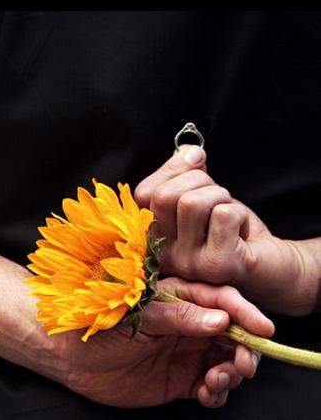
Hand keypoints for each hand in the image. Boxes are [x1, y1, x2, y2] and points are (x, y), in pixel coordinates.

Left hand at [54, 277, 273, 408]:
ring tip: (215, 381)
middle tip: (241, 366)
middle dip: (245, 351)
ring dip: (232, 374)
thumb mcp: (140, 315)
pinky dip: (218, 393)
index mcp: (183, 300)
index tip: (263, 330)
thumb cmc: (99, 325)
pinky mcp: (181, 380)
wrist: (69, 357)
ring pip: (228, 363)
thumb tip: (222, 320)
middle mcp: (191, 326)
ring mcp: (187, 354)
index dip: (248, 315)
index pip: (225, 302)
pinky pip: (211, 387)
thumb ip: (180, 317)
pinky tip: (207, 394)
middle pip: (235, 336)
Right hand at [132, 145, 316, 315]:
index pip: (144, 194)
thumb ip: (185, 174)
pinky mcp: (216, 265)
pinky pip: (223, 214)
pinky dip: (239, 213)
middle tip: (218, 199)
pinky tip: (240, 231)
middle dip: (200, 182)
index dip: (173, 170)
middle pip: (164, 196)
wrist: (274, 267)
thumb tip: (188, 152)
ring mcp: (188, 264)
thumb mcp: (202, 197)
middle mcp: (164, 256)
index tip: (198, 164)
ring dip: (221, 197)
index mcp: (154, 239)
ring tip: (229, 215)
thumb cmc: (233, 231)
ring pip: (193, 203)